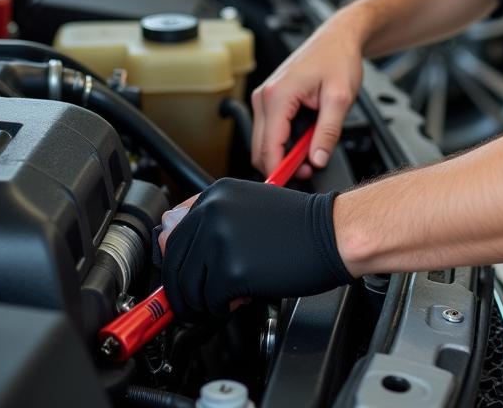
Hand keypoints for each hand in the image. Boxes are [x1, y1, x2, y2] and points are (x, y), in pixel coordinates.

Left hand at [161, 179, 353, 319]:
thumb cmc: (298, 224)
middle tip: (199, 298)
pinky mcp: (232, 270)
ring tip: (223, 298)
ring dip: (201, 301)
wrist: (332, 233)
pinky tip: (240, 298)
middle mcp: (213, 212)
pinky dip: (220, 308)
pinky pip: (209, 301)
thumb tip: (170, 240)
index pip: (171, 233)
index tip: (180, 276)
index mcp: (216, 194)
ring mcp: (221, 240)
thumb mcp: (248, 206)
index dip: (175, 261)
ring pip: (186, 286)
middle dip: (183, 288)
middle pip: (173, 262)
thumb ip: (209, 220)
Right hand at [251, 11, 364, 177]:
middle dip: (283, 164)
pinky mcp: (270, 98)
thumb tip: (316, 160)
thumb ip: (328, 132)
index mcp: (277, 96)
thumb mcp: (340, 98)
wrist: (338, 38)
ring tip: (313, 148)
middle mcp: (264, 96)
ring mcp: (265, 96)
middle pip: (260, 148)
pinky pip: (270, 129)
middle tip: (311, 168)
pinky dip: (284, 140)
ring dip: (284, 152)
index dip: (280, 171)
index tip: (295, 184)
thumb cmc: (338, 59)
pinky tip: (305, 136)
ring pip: (264, 140)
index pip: (268, 148)